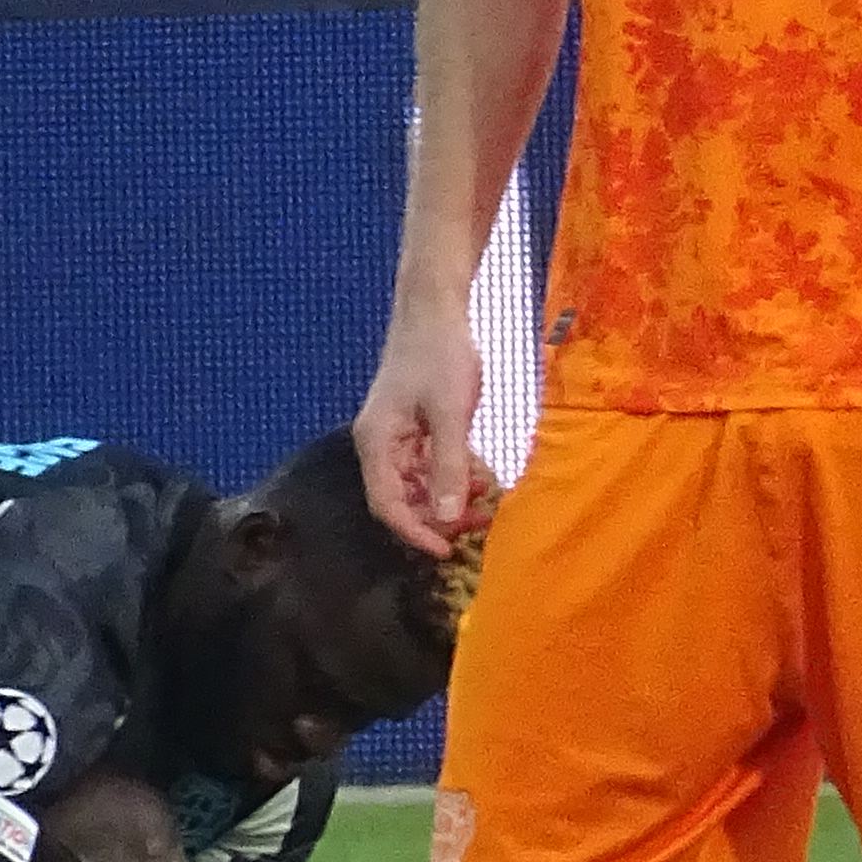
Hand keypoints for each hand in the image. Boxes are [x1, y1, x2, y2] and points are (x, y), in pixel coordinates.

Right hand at [355, 299, 504, 558]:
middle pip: (403, 499)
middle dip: (437, 518)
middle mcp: (380, 445)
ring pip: (419, 485)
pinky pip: (430, 465)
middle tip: (477, 525)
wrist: (436, 309)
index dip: (415, 533)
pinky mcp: (415, 428)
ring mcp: (397, 436)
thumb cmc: (440, 354)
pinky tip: (482, 480)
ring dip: (448, 498)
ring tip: (485, 503)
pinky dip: (453, 476)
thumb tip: (446, 518)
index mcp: (376, 443)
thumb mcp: (449, 414)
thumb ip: (449, 467)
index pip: (387, 505)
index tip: (446, 552)